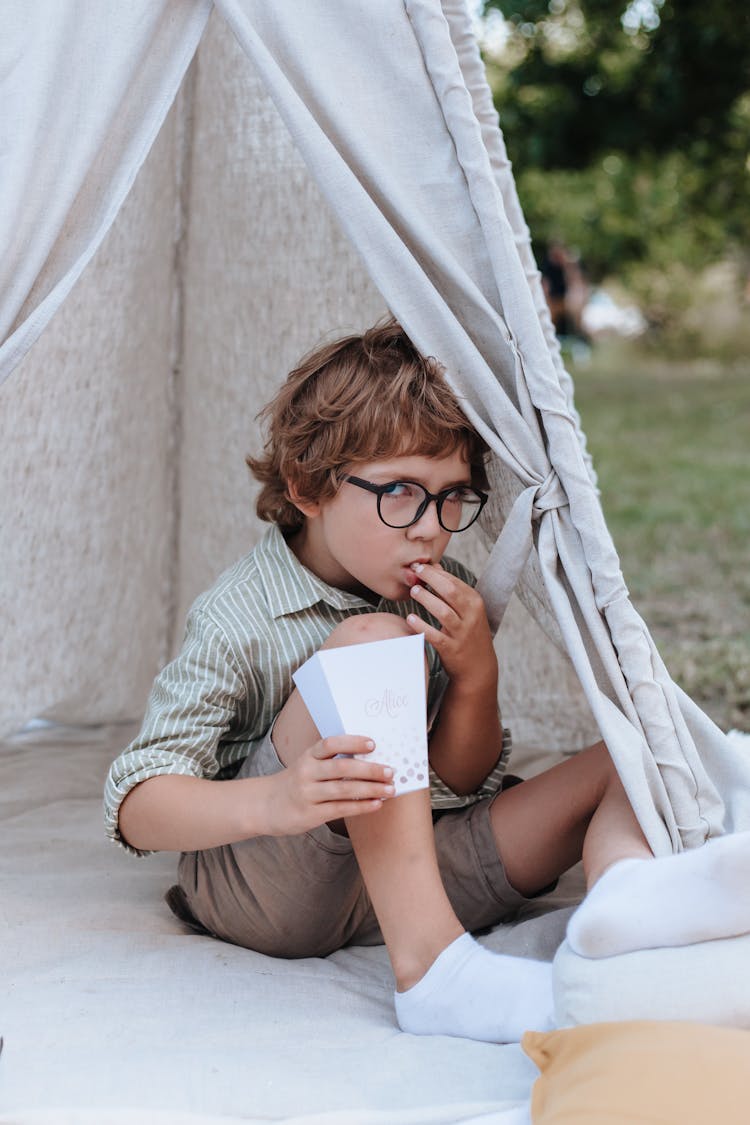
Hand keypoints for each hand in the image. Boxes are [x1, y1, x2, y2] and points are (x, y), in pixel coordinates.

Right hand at [264, 735, 394, 835]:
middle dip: (369, 769)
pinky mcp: (311, 814)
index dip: (351, 742)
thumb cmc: (297, 782)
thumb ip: (332, 761)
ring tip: (390, 789)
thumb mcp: (308, 765)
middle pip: (341, 768)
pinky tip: (376, 804)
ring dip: (370, 789)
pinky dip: (361, 806)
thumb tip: (371, 758)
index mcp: (308, 756)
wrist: (267, 806)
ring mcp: (308, 794)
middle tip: (391, 771)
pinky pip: (340, 809)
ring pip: (343, 790)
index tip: (373, 744)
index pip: (330, 744)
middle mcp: (306, 773)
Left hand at [406, 562, 496, 692]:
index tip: (420, 566)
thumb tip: (434, 566)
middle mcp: (471, 616)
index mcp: (475, 602)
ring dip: (426, 599)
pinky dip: (422, 626)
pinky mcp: (452, 648)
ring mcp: (462, 633)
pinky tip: (410, 618)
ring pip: (443, 612)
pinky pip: (435, 636)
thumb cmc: (469, 632)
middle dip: (431, 579)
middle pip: (450, 592)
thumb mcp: (468, 609)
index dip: (435, 572)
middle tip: (415, 572)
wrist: (478, 667)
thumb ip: (452, 588)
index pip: (454, 581)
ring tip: (413, 591)